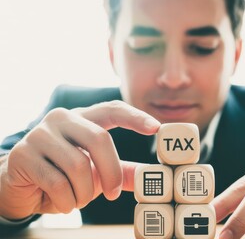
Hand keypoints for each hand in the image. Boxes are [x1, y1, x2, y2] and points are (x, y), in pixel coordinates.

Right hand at [0, 101, 159, 219]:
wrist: (21, 187)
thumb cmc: (63, 175)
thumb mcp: (96, 172)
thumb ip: (120, 171)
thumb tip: (149, 176)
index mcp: (82, 118)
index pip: (111, 109)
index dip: (134, 117)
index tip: (156, 128)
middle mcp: (61, 119)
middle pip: (99, 139)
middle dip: (111, 172)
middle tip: (112, 194)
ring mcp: (40, 134)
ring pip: (78, 166)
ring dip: (84, 193)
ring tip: (78, 199)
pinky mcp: (23, 155)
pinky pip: (57, 183)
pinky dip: (67, 201)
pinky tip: (63, 202)